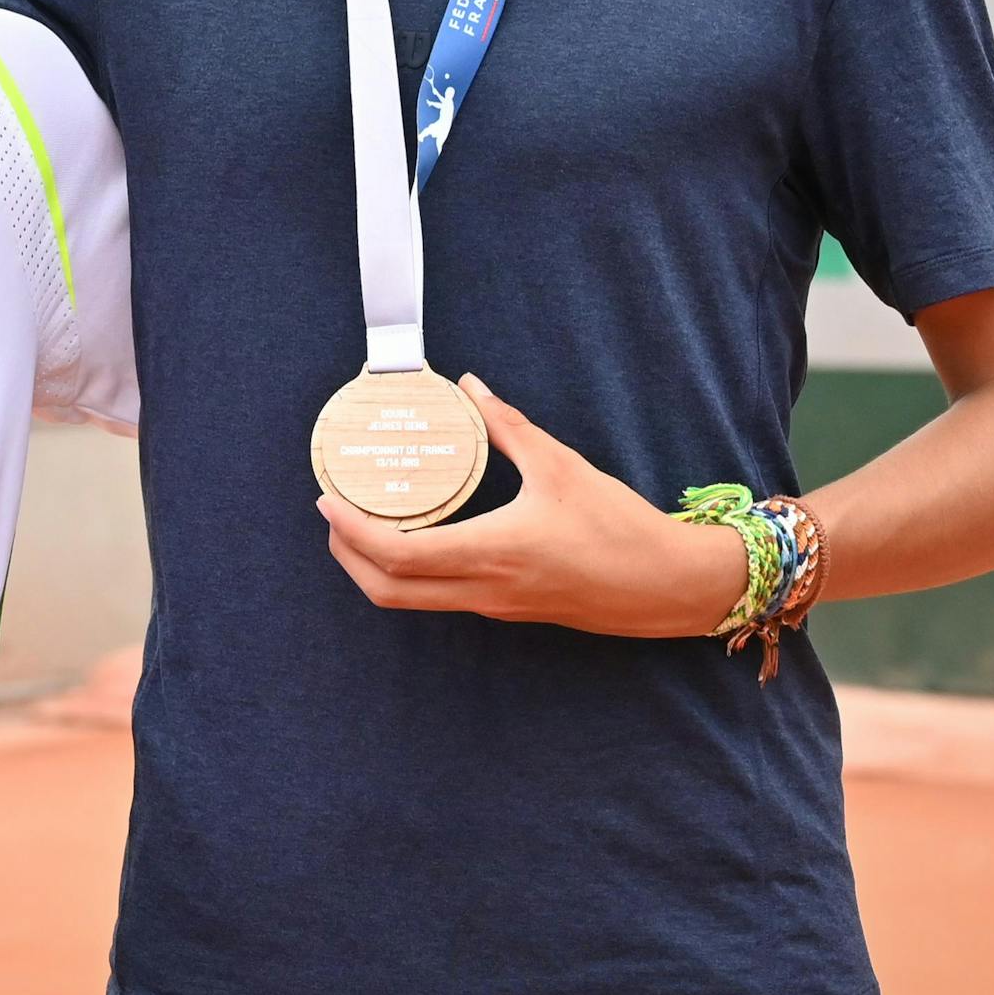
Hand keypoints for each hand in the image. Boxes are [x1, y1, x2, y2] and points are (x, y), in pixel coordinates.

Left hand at [316, 376, 752, 637]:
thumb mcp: (562, 465)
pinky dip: (411, 572)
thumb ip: (509, 426)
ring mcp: (494, 604)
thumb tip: (472, 386)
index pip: (399, 557)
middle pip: (388, 592)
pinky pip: (441, 596)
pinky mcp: (507, 607)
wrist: (665, 586)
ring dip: (375, 568)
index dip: (352, 533)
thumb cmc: (619, 527)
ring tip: (365, 521)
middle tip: (334, 513)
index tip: (328, 502)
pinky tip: (417, 535)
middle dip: (347, 557)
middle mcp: (484, 588)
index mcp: (492, 552)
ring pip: (411, 600)